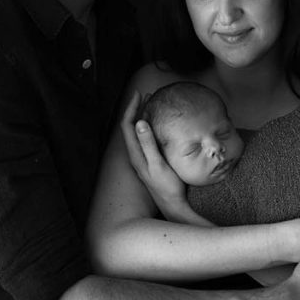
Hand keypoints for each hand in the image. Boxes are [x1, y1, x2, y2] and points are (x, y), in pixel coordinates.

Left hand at [120, 91, 187, 217]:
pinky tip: (159, 127)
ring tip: (152, 105)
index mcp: (135, 153)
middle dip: (137, 109)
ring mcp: (142, 159)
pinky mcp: (149, 161)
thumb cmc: (166, 186)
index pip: (127, 125)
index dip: (131, 108)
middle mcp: (136, 155)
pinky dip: (150, 127)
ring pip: (138, 133)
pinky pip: (145, 139)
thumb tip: (140, 122)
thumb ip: (148, 144)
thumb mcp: (157, 164)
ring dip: (143, 117)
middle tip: (148, 95)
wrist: (172, 205)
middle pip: (131, 127)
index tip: (139, 94)